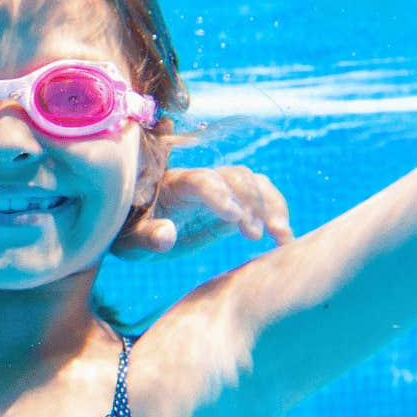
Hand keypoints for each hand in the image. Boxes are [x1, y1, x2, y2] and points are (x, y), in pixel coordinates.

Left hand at [115, 165, 293, 259]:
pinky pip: (262, 198)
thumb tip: (167, 235)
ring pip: (253, 182)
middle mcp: (201, 181)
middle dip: (249, 201)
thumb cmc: (131, 233)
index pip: (200, 180)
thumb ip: (149, 237)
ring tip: (280, 237)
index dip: (218, 194)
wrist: (138, 230)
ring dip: (271, 206)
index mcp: (173, 185)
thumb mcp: (132, 240)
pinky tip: (284, 239)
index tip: (233, 218)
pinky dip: (277, 213)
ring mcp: (221, 191)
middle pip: (233, 176)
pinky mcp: (235, 205)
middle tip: (254, 235)